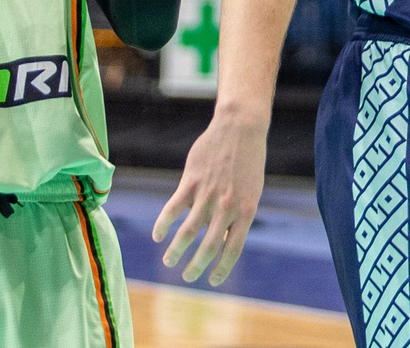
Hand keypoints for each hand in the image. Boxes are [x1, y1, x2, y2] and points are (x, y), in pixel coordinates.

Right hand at [152, 109, 269, 284]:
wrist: (240, 128)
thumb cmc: (248, 162)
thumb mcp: (251, 191)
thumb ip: (238, 216)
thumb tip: (224, 242)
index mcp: (246, 211)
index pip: (233, 249)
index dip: (222, 269)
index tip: (212, 281)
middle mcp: (226, 207)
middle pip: (208, 246)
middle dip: (196, 266)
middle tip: (187, 276)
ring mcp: (207, 195)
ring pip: (187, 232)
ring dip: (175, 251)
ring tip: (168, 261)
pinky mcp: (190, 183)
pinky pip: (172, 209)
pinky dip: (162, 225)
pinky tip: (157, 235)